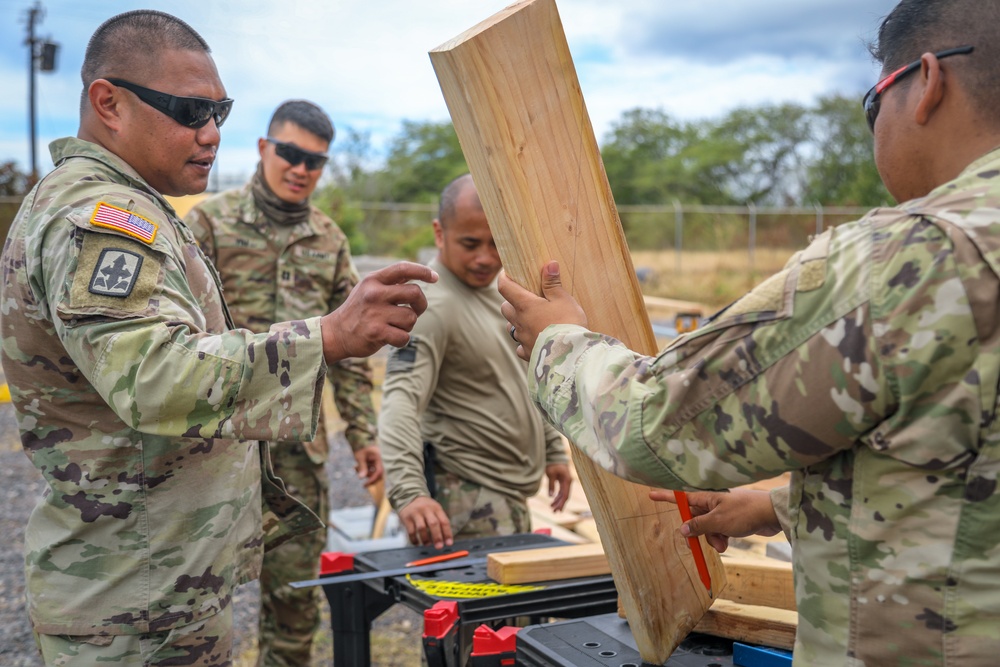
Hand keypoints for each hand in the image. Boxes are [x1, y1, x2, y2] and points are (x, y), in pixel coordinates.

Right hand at [321, 262, 437, 362]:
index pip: (403, 268)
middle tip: (414, 311)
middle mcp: (374, 294)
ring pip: (411, 317)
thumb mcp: (369, 289)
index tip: (435, 277)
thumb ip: (391, 281)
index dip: (422, 271)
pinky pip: (404, 337)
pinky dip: (401, 340)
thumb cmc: (359, 310)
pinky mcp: (376, 332)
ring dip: (408, 325)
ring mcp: (374, 313)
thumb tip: (421, 274)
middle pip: (415, 293)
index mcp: (373, 280)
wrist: (335, 334)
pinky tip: (390, 338)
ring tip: (394, 326)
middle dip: (420, 304)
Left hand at [353, 446, 382, 486]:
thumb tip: (361, 478)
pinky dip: (364, 469)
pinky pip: (370, 468)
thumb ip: (362, 467)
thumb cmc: (360, 447)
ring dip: (364, 471)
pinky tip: (357, 466)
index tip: (365, 484)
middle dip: (367, 475)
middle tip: (358, 472)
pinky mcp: (373, 461)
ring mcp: (377, 461)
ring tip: (355, 467)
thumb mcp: (360, 457)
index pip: (379, 472)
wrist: (359, 439)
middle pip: (376, 473)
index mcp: (379, 458)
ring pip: (372, 471)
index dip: (372, 479)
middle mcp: (380, 460)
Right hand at [398, 496, 453, 548]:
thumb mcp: (435, 509)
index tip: (449, 543)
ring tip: (427, 544)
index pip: (444, 521)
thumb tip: (445, 539)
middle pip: (433, 524)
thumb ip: (440, 521)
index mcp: (436, 508)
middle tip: (439, 547)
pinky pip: (411, 531)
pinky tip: (417, 543)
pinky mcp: (406, 517)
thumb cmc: (425, 507)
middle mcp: (426, 509)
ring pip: (421, 527)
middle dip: (437, 537)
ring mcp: (416, 513)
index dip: (447, 533)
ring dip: (425, 539)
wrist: (409, 496)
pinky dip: (414, 539)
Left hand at [498, 261, 586, 360]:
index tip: (508, 272)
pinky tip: (535, 339)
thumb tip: (549, 263)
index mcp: (525, 305)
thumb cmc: (568, 323)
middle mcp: (519, 322)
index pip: (505, 287)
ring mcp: (522, 339)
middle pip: (505, 308)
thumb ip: (553, 283)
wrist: (572, 355)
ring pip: (511, 327)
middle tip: (525, 298)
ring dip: (516, 321)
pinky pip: (520, 347)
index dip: (504, 278)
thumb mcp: (563, 299)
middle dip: (511, 301)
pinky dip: (524, 342)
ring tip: (530, 319)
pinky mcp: (529, 354)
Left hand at [545, 463, 571, 511]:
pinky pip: (562, 491)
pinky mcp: (563, 481)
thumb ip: (551, 485)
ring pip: (563, 494)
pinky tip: (553, 501)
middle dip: (560, 504)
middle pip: (565, 496)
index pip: (565, 495)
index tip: (557, 510)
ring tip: (552, 508)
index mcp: (567, 480)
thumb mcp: (550, 474)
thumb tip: (551, 496)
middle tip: (554, 511)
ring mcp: (566, 482)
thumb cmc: (553, 464)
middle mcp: (568, 482)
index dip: (561, 503)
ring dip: (558, 501)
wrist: (555, 455)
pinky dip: (558, 496)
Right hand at [650, 488, 780, 553]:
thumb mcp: (718, 521)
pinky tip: (728, 542)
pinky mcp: (731, 521)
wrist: (772, 514)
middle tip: (696, 545)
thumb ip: (698, 526)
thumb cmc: (744, 512)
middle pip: (693, 518)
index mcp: (706, 497)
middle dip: (696, 532)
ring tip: (722, 544)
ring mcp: (721, 512)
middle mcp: (712, 503)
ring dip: (711, 538)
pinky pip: (718, 532)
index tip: (650, 494)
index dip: (665, 497)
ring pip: (706, 528)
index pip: (681, 497)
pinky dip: (720, 538)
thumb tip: (682, 529)